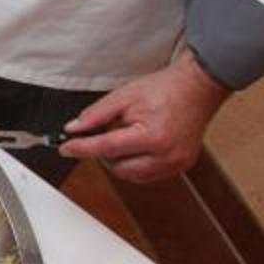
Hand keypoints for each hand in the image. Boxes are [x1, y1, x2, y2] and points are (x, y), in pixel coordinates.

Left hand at [61, 51, 229, 181]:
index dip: (82, 148)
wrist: (197, 87)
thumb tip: (74, 128)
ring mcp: (176, 163)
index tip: (66, 149)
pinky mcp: (182, 165)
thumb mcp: (124, 95)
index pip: (107, 148)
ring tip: (124, 137)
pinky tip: (137, 147)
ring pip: (133, 176)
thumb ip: (96, 114)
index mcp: (153, 136)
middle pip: (119, 168)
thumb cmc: (166, 89)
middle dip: (104, 155)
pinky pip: (149, 175)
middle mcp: (167, 155)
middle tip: (101, 136)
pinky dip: (136, 165)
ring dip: (120, 162)